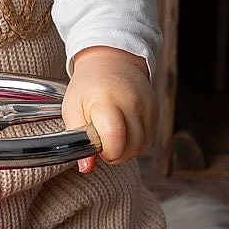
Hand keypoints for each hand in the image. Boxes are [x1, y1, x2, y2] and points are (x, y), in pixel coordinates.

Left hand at [62, 46, 155, 172]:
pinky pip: (150, 139)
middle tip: (102, 141)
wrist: (111, 61)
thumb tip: (86, 168)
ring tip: (112, 135)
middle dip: (115, 153)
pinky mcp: (156, 110)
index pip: (113, 138)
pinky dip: (136, 142)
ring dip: (126, 149)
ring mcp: (146, 106)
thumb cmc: (88, 85)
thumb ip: (77, 139)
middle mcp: (130, 102)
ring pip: (142, 146)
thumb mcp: (72, 108)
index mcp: (105, 100)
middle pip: (130, 147)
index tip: (96, 146)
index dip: (105, 151)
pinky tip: (124, 130)